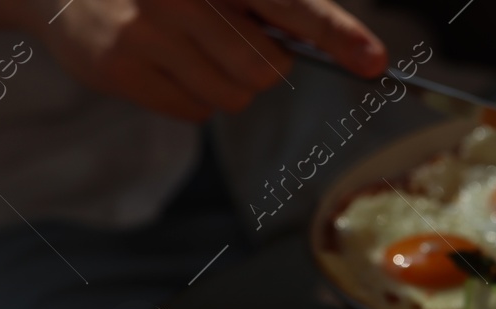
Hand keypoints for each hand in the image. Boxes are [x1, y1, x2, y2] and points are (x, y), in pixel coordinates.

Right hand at [21, 0, 384, 121]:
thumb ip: (267, 6)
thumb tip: (332, 45)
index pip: (291, 6)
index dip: (337, 34)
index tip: (375, 61)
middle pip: (268, 70)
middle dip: (261, 66)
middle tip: (229, 42)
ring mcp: (147, 31)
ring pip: (234, 96)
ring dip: (226, 84)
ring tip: (187, 48)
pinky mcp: (120, 67)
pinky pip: (194, 112)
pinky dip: (189, 97)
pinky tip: (160, 63)